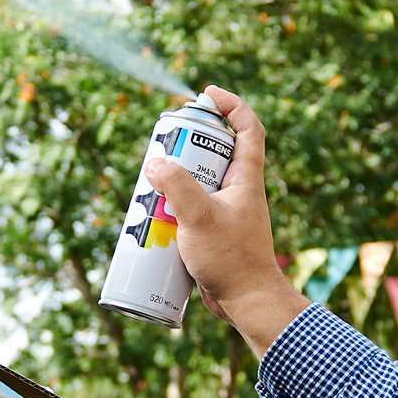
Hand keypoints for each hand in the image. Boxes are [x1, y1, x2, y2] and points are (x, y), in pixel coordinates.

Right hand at [143, 86, 307, 356]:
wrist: (247, 303)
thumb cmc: (232, 259)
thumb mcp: (199, 217)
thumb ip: (177, 186)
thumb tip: (154, 163)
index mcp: (246, 178)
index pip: (248, 128)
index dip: (230, 104)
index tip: (205, 93)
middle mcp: (238, 190)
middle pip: (214, 152)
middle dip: (186, 144)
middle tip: (162, 143)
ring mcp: (225, 212)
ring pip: (198, 182)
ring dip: (174, 179)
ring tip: (149, 184)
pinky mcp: (213, 232)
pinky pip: (190, 209)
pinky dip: (171, 207)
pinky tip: (151, 217)